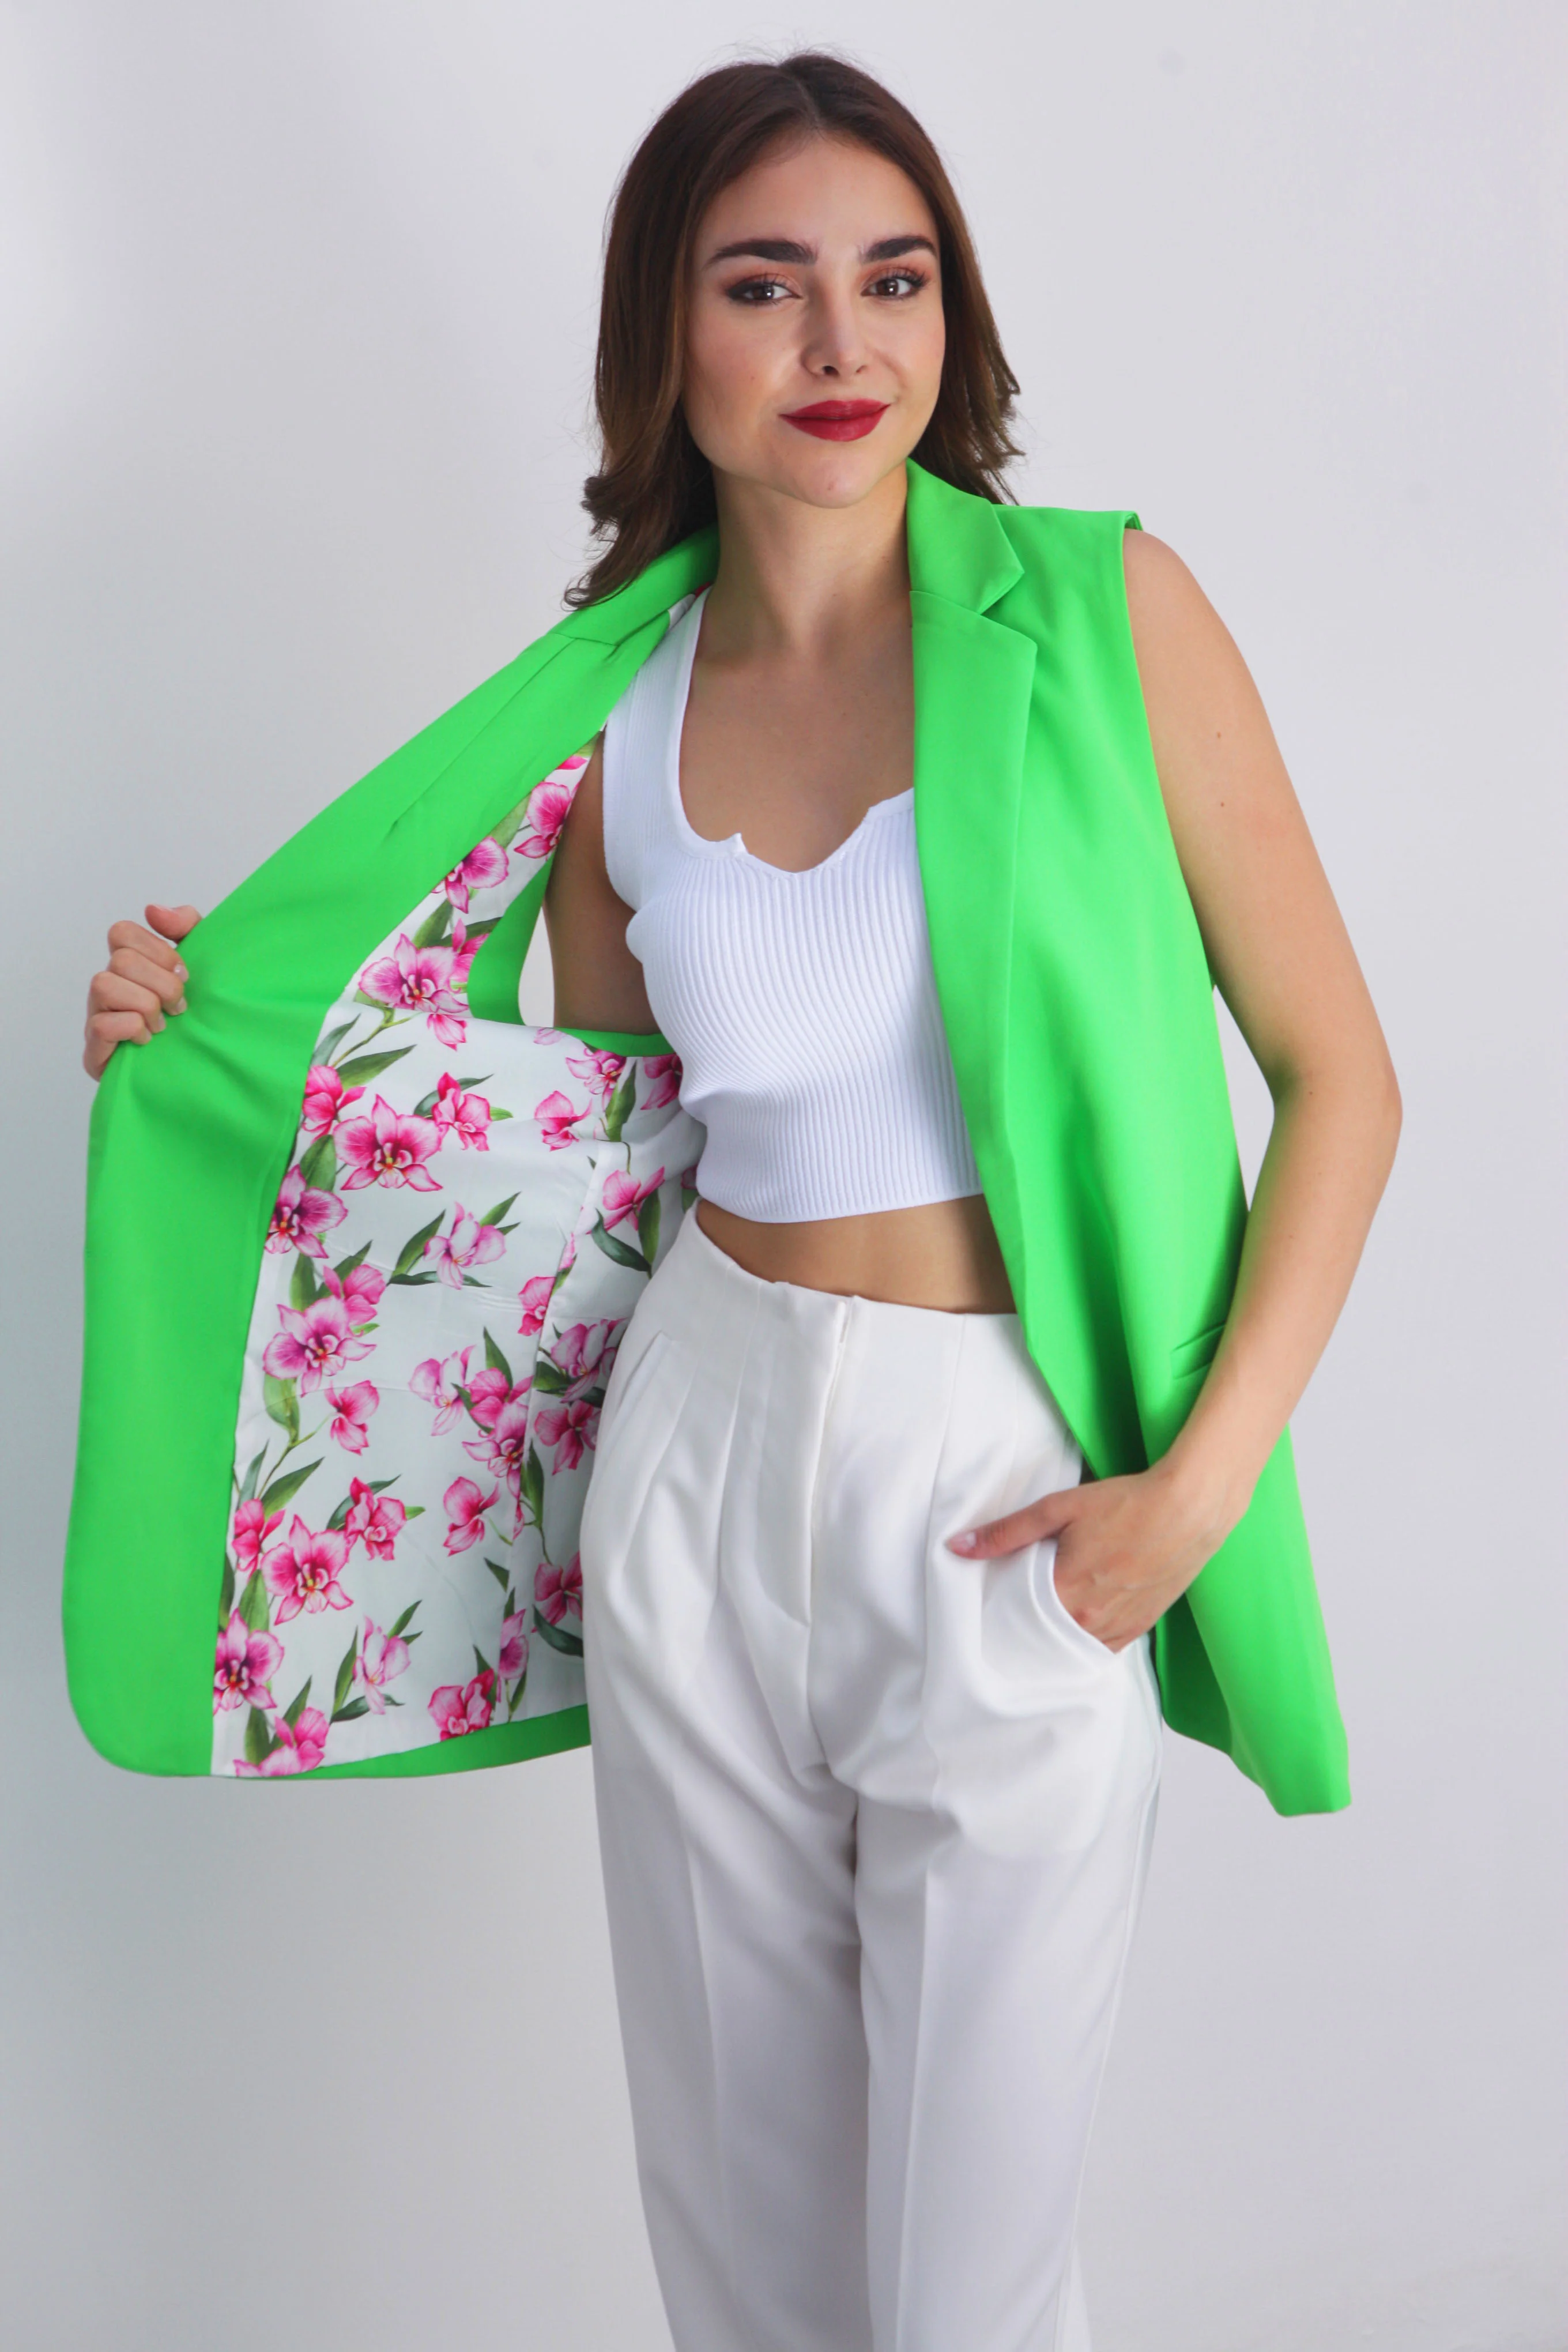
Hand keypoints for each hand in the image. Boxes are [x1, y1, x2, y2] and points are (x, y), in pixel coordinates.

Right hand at [83, 902, 201, 1079]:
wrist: (199, 1071)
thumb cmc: (195, 1017)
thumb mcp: (204, 965)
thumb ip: (187, 927)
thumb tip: (153, 910)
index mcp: (129, 965)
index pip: (122, 932)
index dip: (157, 949)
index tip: (184, 972)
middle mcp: (107, 986)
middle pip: (121, 959)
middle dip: (161, 983)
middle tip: (179, 1006)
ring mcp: (96, 1016)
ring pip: (105, 985)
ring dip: (146, 1005)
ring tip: (163, 1025)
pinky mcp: (95, 1050)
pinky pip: (103, 1025)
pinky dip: (133, 1030)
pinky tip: (147, 1041)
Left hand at [946, 1458, 1235, 1652]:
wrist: (1190, 1508)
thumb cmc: (1126, 1503)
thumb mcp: (1059, 1508)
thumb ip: (1007, 1532)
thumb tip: (957, 1546)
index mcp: (1067, 1591)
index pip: (1016, 1618)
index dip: (999, 1611)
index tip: (986, 1605)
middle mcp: (1092, 1618)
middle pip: (1043, 1636)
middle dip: (1024, 1626)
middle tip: (1010, 1611)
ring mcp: (1120, 1626)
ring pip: (1073, 1645)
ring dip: (1055, 1635)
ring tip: (1040, 1618)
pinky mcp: (1142, 1625)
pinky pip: (1104, 1647)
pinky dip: (1086, 1639)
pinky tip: (1076, 1623)